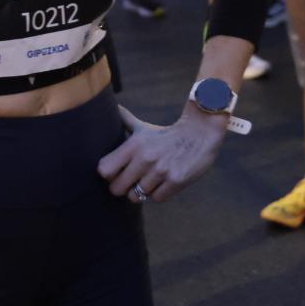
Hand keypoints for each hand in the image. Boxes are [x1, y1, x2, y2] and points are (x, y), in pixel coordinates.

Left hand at [97, 105, 225, 203]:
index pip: (104, 170)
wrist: (200, 133)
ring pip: (136, 196)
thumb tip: (113, 107)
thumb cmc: (167, 134)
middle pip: (117, 188)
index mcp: (134, 145)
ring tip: (149, 182)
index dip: (108, 175)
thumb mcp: (144, 127)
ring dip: (142, 192)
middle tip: (130, 183)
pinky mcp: (176, 181)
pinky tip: (163, 184)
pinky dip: (158, 194)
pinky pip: (156, 198)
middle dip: (122, 188)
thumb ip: (126, 121)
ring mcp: (161, 171)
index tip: (116, 173)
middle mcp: (145, 158)